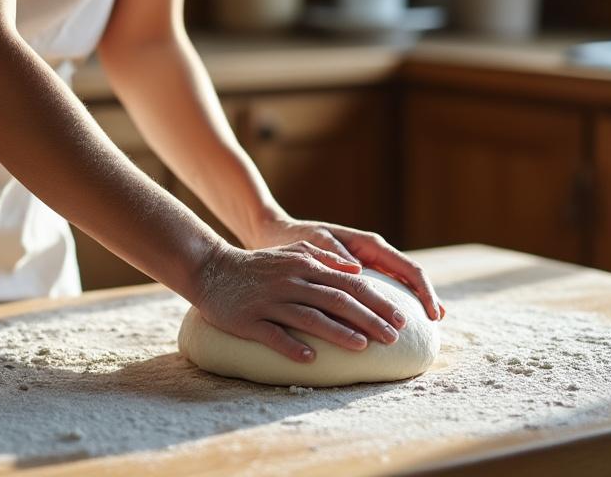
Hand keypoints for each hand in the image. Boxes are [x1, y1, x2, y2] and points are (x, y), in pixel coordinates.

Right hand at [191, 241, 410, 362]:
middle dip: (369, 319)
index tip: (400, 318)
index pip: (349, 283)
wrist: (210, 268)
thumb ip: (324, 258)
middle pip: (337, 300)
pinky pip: (272, 335)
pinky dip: (291, 346)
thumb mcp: (293, 252)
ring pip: (310, 317)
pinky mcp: (248, 320)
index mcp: (305, 265)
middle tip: (394, 337)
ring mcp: (269, 301)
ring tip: (363, 347)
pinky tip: (310, 359)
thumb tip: (357, 269)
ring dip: (339, 333)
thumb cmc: (258, 265)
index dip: (377, 301)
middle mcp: (291, 282)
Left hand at [244, 217, 445, 321]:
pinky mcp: (355, 275)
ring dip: (412, 302)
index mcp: (367, 244)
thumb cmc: (293, 237)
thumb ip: (333, 252)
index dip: (424, 291)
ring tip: (426, 325)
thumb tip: (357, 269)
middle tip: (436, 323)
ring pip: (398, 284)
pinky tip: (393, 321)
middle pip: (409, 277)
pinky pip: (380, 290)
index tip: (433, 313)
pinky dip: (391, 304)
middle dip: (424, 298)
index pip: (408, 268)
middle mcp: (371, 253)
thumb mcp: (312, 242)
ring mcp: (365, 264)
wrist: (275, 234)